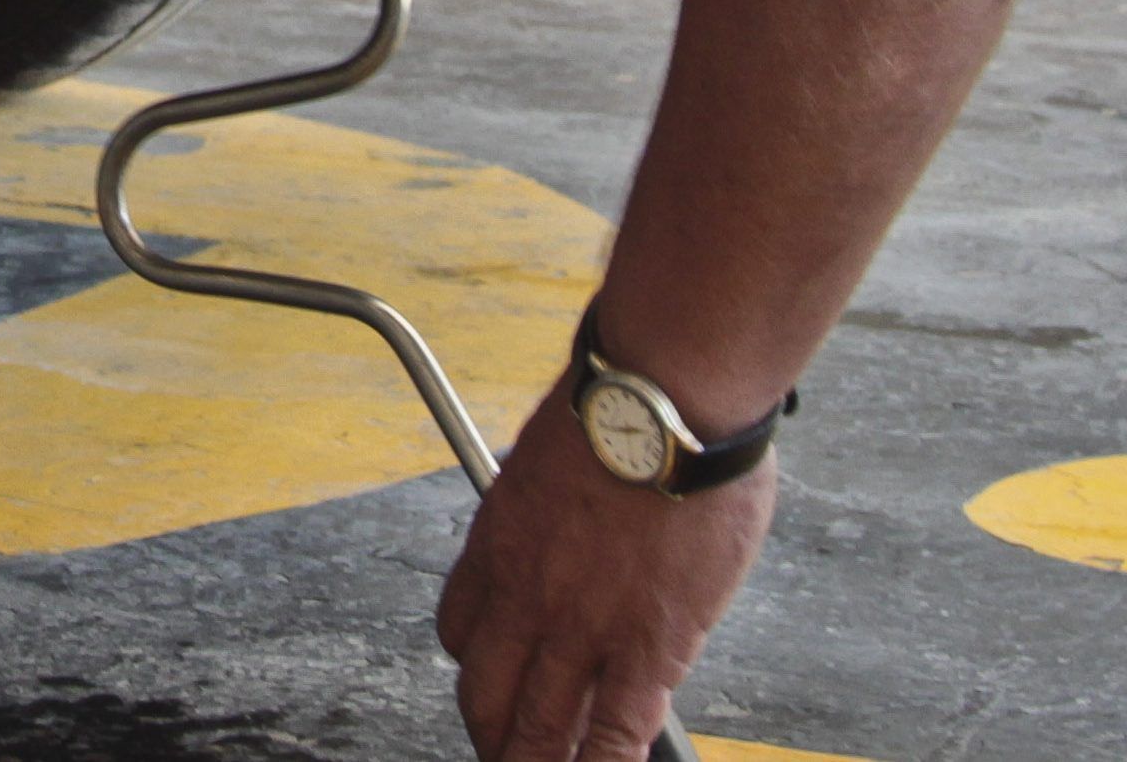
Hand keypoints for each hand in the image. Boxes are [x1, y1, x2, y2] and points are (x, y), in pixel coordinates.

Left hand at [432, 377, 775, 760]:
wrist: (664, 399)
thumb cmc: (620, 406)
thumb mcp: (550, 455)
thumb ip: (554, 504)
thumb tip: (579, 516)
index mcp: (498, 542)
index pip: (462, 629)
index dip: (477, 664)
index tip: (491, 676)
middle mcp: (526, 595)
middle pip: (486, 694)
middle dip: (492, 735)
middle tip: (502, 753)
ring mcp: (582, 628)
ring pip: (540, 728)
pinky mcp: (647, 648)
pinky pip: (616, 732)